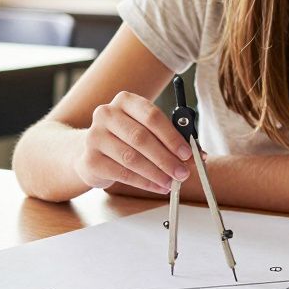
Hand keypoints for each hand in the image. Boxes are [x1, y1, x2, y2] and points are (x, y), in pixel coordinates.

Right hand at [75, 91, 195, 193]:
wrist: (92, 151)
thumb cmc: (127, 138)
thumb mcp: (148, 131)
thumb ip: (172, 138)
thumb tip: (198, 154)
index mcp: (125, 101)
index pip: (152, 116)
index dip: (172, 136)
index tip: (187, 153)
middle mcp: (107, 114)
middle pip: (141, 138)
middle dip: (166, 158)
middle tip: (182, 173)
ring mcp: (94, 136)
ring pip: (132, 158)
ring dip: (156, 173)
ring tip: (171, 182)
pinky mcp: (90, 160)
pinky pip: (122, 173)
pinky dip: (144, 183)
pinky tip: (157, 187)